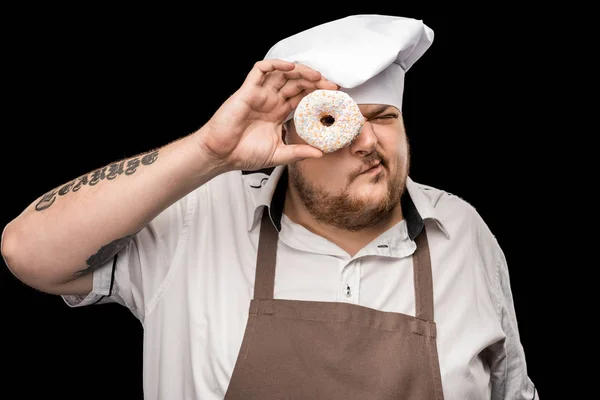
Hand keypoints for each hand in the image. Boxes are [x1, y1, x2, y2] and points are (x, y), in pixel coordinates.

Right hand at [198, 59, 337, 170]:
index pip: (302, 96)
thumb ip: (299, 152)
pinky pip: (261, 70)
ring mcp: (260, 94)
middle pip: (296, 82)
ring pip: (282, 73)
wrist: (222, 154)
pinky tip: (290, 67)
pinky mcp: (247, 90)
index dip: (317, 93)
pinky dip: (275, 65)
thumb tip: (320, 153)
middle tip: (331, 86)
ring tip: (316, 76)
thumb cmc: (245, 153)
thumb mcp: (279, 154)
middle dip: (314, 81)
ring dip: (300, 71)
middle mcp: (271, 100)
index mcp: (278, 112)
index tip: (333, 96)